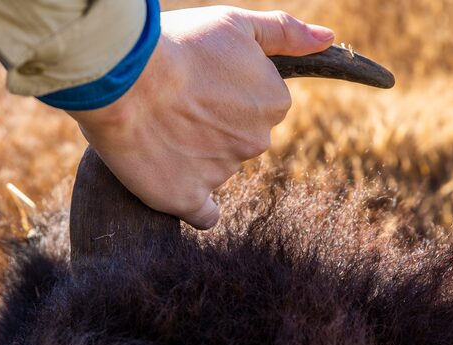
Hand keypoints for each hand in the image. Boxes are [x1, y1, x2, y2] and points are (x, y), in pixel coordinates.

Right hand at [66, 6, 333, 228]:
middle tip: (176, 106)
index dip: (228, 95)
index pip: (259, 107)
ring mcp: (223, 174)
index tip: (202, 85)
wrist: (124, 77)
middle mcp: (256, 142)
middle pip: (239, 139)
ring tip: (158, 129)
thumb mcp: (235, 24)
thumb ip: (285, 33)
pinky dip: (193, 203)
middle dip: (215, 126)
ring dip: (194, 155)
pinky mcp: (188, 199)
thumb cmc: (179, 45)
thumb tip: (328, 40)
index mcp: (273, 103)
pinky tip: (177, 186)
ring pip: (216, 168)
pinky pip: (203, 213)